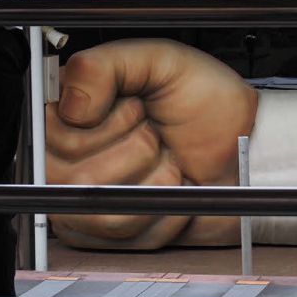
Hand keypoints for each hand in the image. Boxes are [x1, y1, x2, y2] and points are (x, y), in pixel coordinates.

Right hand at [46, 38, 257, 248]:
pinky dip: (164, 207)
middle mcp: (69, 162)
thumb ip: (105, 66)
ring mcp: (88, 202)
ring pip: (100, 208)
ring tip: (169, 159)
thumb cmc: (206, 101)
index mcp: (72, 116)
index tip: (137, 108)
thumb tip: (70, 105)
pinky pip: (127, 233)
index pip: (50, 135)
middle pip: (75, 177)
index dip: (104, 124)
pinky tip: (176, 187)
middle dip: (136, 149)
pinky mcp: (114, 235)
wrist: (247, 145)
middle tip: (158, 133)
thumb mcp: (161, 61)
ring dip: (152, 179)